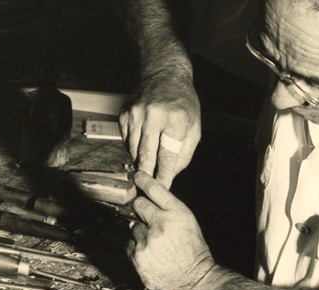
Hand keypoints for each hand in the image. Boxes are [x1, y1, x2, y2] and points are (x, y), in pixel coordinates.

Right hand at [119, 73, 200, 188]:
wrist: (163, 74)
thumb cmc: (182, 102)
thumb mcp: (194, 125)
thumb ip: (184, 152)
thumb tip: (171, 173)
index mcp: (176, 119)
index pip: (167, 155)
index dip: (164, 174)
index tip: (162, 186)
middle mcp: (153, 115)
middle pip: (146, 155)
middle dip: (148, 174)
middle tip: (149, 186)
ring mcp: (136, 114)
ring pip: (133, 149)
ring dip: (139, 162)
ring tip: (145, 169)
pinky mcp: (124, 114)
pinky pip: (126, 140)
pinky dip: (133, 148)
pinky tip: (141, 147)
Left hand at [126, 172, 215, 289]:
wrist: (193, 280)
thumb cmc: (193, 251)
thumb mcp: (187, 222)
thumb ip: (169, 208)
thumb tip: (149, 196)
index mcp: (176, 214)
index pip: (155, 189)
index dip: (144, 180)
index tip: (137, 176)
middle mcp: (160, 225)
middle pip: (138, 205)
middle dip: (141, 209)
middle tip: (150, 219)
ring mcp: (146, 241)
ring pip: (132, 226)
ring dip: (140, 231)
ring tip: (156, 243)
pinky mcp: (137, 256)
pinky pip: (129, 244)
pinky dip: (136, 246)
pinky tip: (150, 253)